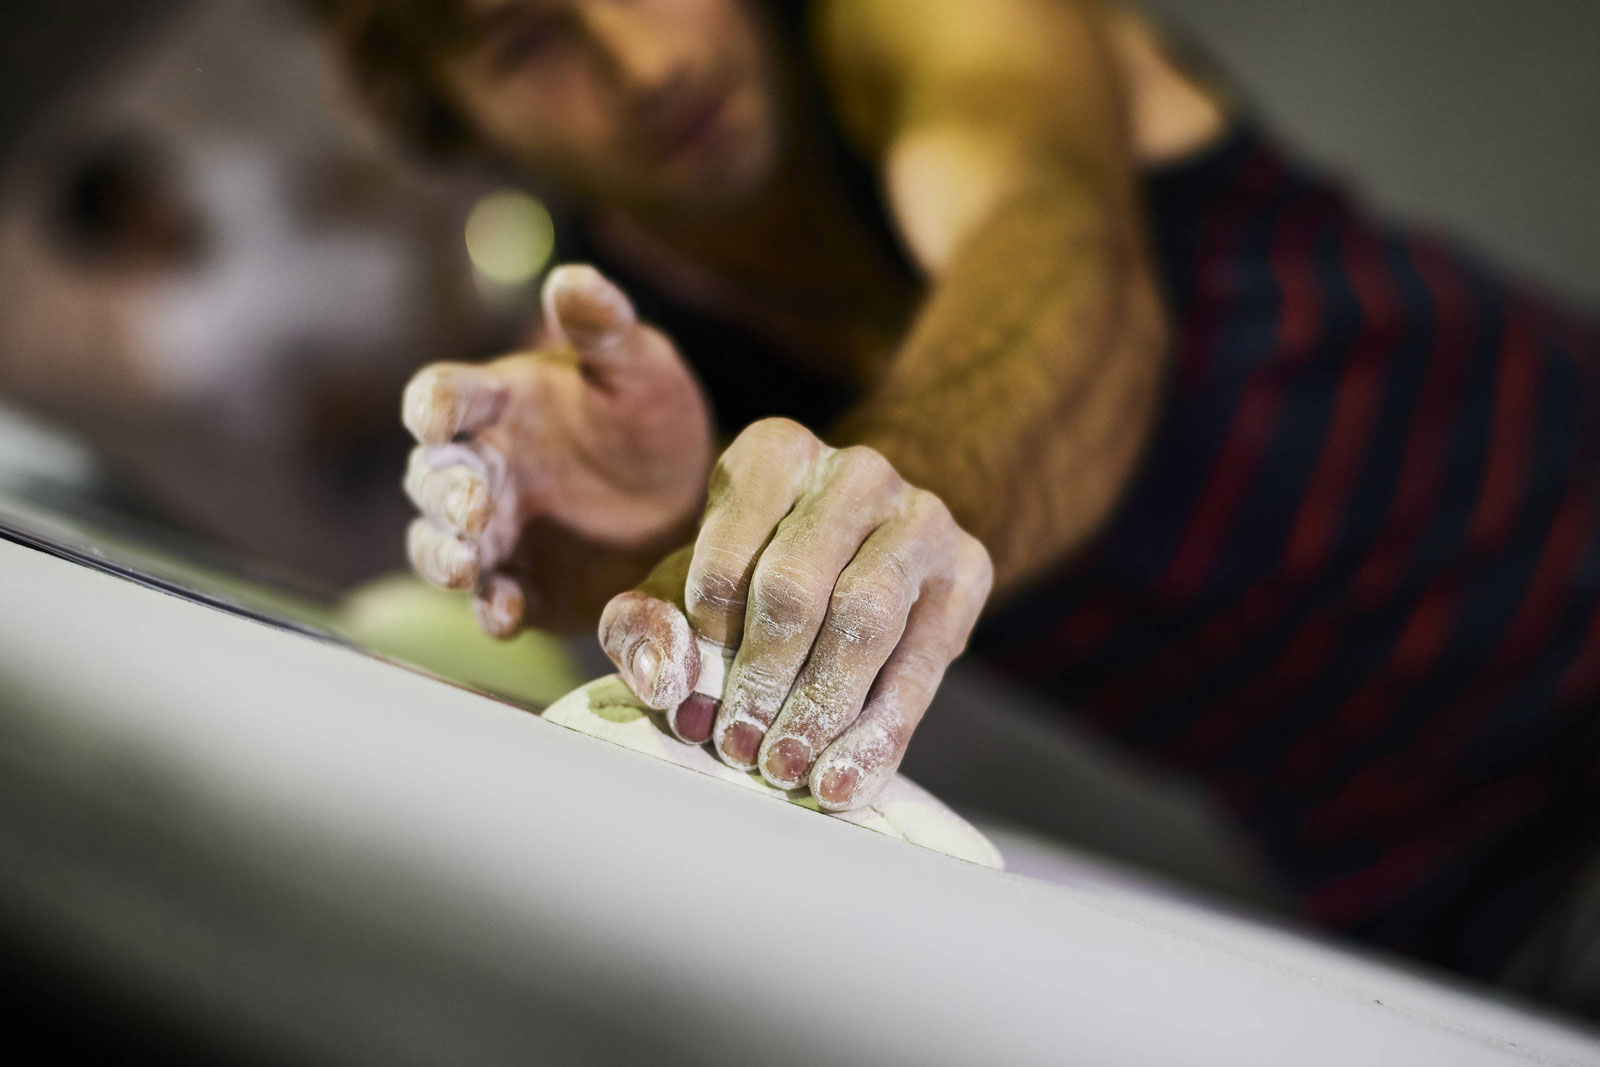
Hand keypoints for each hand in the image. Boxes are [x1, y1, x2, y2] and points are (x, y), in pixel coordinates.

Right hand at [401, 265, 712, 634]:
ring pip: (439, 543)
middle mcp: (483, 467)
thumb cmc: (653, 421)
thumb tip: (573, 278)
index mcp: (500, 404)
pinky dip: (491, 609)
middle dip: (444, 493)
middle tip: (474, 507)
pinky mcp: (520, 585)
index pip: (444, 396)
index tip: (437, 417)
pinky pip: (491, 600)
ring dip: (442, 555)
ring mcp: (494, 532)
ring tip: (465, 566)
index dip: (433, 405)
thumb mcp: (642, 370)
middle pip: (432, 477)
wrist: (691, 503)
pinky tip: (506, 615)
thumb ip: (606, 330)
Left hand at [598, 418, 992, 810]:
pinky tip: (844, 779)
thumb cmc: (755, 573)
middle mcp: (855, 472)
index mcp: (775, 455)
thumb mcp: (685, 587)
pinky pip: (923, 663)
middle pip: (796, 587)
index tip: (690, 708)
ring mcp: (921, 516)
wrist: (863, 551)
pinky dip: (879, 733)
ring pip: (867, 620)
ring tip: (785, 768)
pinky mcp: (970, 568)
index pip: (727, 557)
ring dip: (821, 707)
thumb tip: (665, 679)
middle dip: (762, 680)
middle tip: (737, 749)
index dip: (704, 644)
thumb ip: (646, 624)